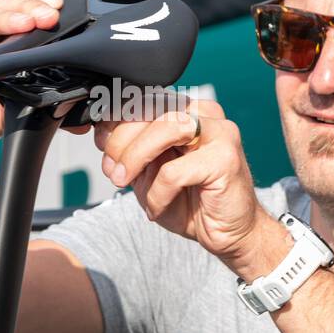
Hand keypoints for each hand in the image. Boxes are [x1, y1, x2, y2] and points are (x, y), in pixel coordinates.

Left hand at [95, 100, 287, 275]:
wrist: (231, 233)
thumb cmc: (192, 202)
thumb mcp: (149, 173)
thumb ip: (131, 151)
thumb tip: (102, 134)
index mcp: (186, 110)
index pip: (143, 99)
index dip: (115, 120)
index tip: (102, 147)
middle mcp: (205, 113)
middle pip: (150, 109)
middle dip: (121, 141)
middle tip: (113, 171)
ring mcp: (219, 133)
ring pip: (163, 129)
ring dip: (135, 157)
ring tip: (126, 181)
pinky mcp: (225, 158)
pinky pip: (174, 171)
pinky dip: (157, 193)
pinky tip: (158, 207)